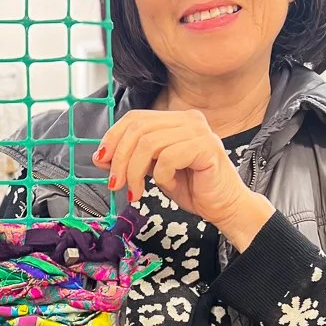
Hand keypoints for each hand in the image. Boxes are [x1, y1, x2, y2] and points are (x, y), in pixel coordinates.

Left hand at [93, 109, 273, 250]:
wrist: (224, 207)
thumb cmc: (193, 188)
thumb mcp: (155, 170)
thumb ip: (134, 159)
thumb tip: (101, 157)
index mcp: (176, 120)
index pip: (135, 118)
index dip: (113, 138)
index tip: (102, 161)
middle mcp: (188, 119)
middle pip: (138, 129)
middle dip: (120, 159)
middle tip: (115, 183)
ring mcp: (199, 131)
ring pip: (149, 144)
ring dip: (135, 172)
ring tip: (135, 192)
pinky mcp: (206, 147)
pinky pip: (168, 158)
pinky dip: (161, 176)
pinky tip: (168, 185)